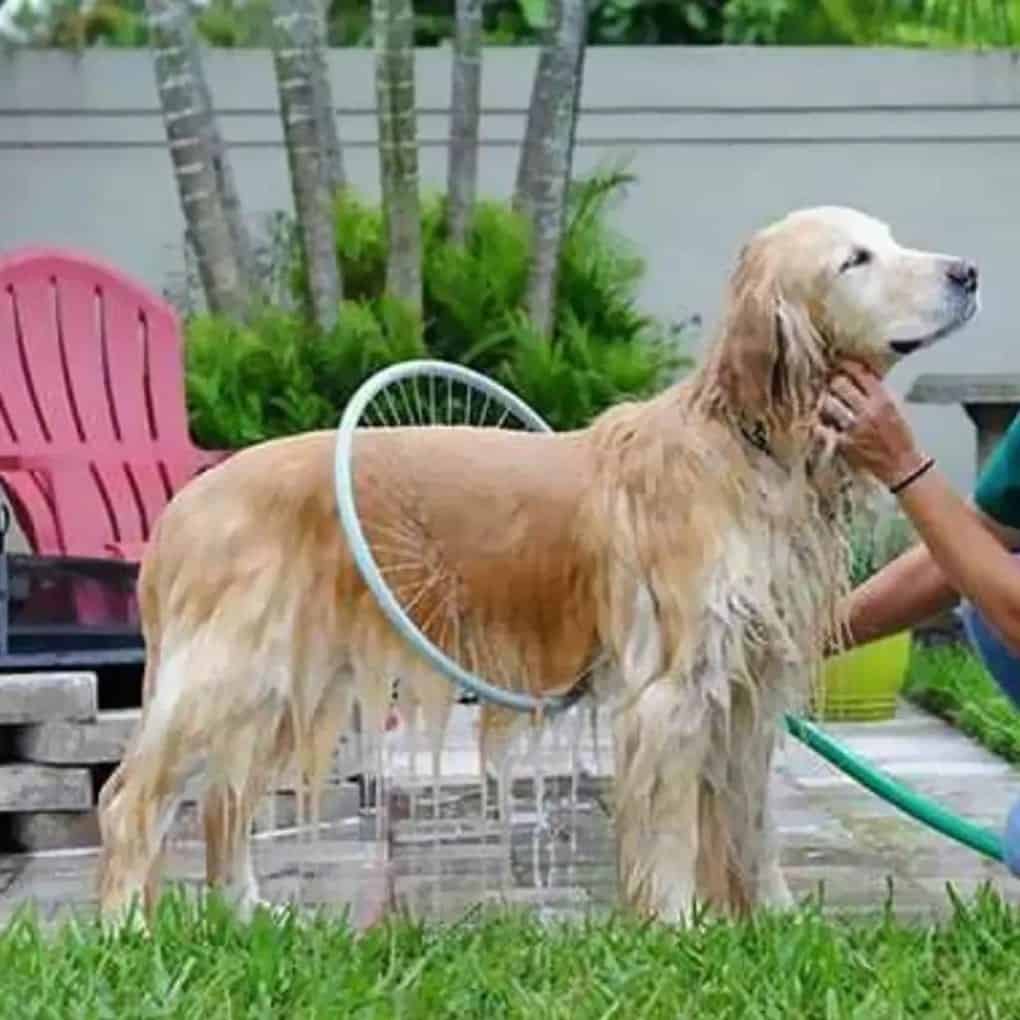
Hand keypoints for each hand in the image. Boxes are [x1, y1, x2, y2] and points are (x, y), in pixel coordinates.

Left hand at [818, 361, 928, 487]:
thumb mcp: (895, 408)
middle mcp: (869, 411)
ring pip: (827, 403)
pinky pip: (822, 427)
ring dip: (824, 402)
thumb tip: (858, 374)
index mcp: (883, 400)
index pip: (860, 373)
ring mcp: (855, 428)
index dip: (846, 365)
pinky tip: (820, 422)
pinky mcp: (844, 443)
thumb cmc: (900, 438)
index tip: (839, 364)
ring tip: (825, 403)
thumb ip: (877, 392)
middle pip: (839, 384)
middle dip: (832, 382)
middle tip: (829, 384)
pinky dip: (818, 423)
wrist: (903, 466)